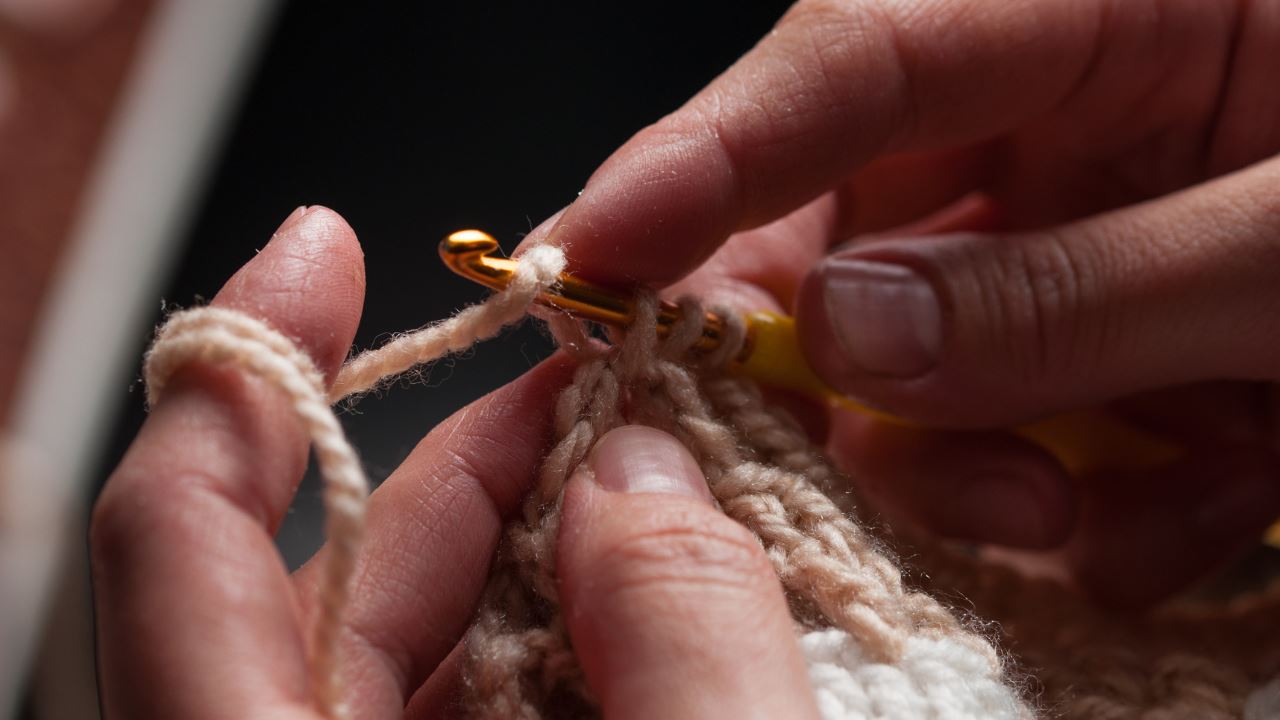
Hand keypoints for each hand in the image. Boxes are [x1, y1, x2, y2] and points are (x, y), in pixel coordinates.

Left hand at [92, 208, 821, 717]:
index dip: (243, 371)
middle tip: (608, 398)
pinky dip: (562, 650)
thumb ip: (685, 651)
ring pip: (410, 652)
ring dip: (538, 558)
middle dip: (472, 461)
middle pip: (324, 579)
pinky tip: (661, 619)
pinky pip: (477, 714)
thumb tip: (643, 480)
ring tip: (668, 503)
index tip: (325, 252)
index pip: (177, 547)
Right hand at [524, 0, 1279, 605]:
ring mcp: (1077, 217)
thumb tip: (845, 339)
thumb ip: (1079, 290)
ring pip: (924, 348)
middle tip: (873, 471)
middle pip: (848, 225)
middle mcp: (1058, 104)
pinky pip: (1027, 407)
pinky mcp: (1113, 315)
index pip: (848, 58)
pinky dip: (1090, 483)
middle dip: (841, 368)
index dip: (699, 157)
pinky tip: (1195, 493)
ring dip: (981, 458)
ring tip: (1088, 514)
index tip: (585, 253)